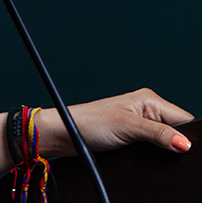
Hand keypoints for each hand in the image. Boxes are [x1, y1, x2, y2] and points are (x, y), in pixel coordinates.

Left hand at [37, 88, 192, 155]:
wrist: (67, 132)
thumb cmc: (90, 122)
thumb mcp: (128, 128)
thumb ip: (158, 134)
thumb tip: (185, 143)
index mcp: (150, 99)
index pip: (185, 119)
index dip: (188, 137)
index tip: (185, 151)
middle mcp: (148, 108)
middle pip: (179, 130)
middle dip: (177, 144)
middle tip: (162, 151)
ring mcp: (142, 122)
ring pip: (170, 139)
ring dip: (166, 149)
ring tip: (148, 149)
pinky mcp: (136, 134)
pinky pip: (158, 145)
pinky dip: (157, 153)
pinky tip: (147, 155)